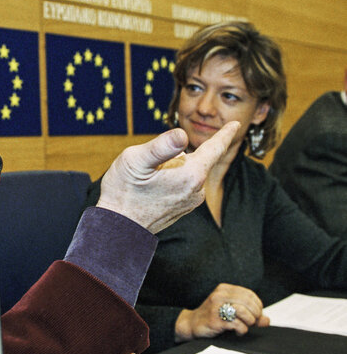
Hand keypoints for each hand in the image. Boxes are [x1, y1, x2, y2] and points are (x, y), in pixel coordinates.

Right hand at [96, 121, 239, 232]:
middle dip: (172, 156)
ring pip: (185, 172)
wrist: (117, 228)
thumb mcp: (135, 160)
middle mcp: (196, 190)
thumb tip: (182, 135)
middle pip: (191, 159)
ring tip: (145, 183)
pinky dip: (168, 181)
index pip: (214, 149)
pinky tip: (149, 191)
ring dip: (169, 169)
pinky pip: (180, 185)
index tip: (236, 125)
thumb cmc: (122, 193)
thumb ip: (161, 145)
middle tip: (147, 170)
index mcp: (190, 175)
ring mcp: (190, 202)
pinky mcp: (182, 209)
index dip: (225, 134)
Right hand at [174, 283, 270, 341]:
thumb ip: (250, 314)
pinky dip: (242, 330)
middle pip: (248, 302)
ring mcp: (216, 307)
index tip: (256, 315)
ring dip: (249, 323)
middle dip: (255, 315)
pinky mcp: (215, 320)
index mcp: (224, 289)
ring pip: (244, 312)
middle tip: (251, 323)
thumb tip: (266, 320)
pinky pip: (238, 325)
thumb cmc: (213, 316)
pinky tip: (237, 332)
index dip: (258, 306)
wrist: (192, 324)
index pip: (249, 294)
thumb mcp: (231, 311)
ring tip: (244, 326)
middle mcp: (219, 295)